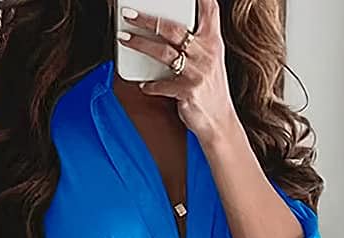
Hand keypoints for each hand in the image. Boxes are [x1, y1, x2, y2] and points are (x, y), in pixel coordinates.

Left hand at [119, 0, 237, 141]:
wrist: (219, 121)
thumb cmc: (210, 89)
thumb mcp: (211, 59)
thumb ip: (197, 41)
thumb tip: (169, 26)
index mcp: (212, 41)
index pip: (209, 9)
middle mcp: (206, 53)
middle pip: (173, 28)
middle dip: (147, 19)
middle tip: (129, 14)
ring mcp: (196, 73)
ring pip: (163, 52)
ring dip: (140, 44)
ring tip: (125, 39)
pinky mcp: (187, 92)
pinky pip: (161, 85)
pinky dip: (150, 85)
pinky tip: (144, 85)